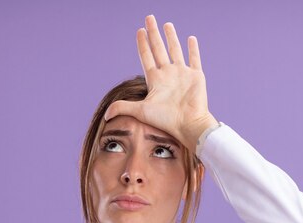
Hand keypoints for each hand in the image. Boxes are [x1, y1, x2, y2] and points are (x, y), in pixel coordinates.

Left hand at [104, 15, 218, 153]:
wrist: (188, 125)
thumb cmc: (166, 120)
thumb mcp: (141, 111)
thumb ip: (123, 108)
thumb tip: (106, 115)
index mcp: (155, 80)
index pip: (146, 56)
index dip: (142, 44)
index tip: (139, 31)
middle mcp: (168, 74)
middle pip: (158, 49)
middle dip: (153, 33)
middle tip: (149, 18)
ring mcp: (182, 74)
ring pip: (175, 50)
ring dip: (171, 37)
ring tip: (166, 24)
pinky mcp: (196, 76)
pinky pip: (194, 59)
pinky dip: (193, 49)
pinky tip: (191, 38)